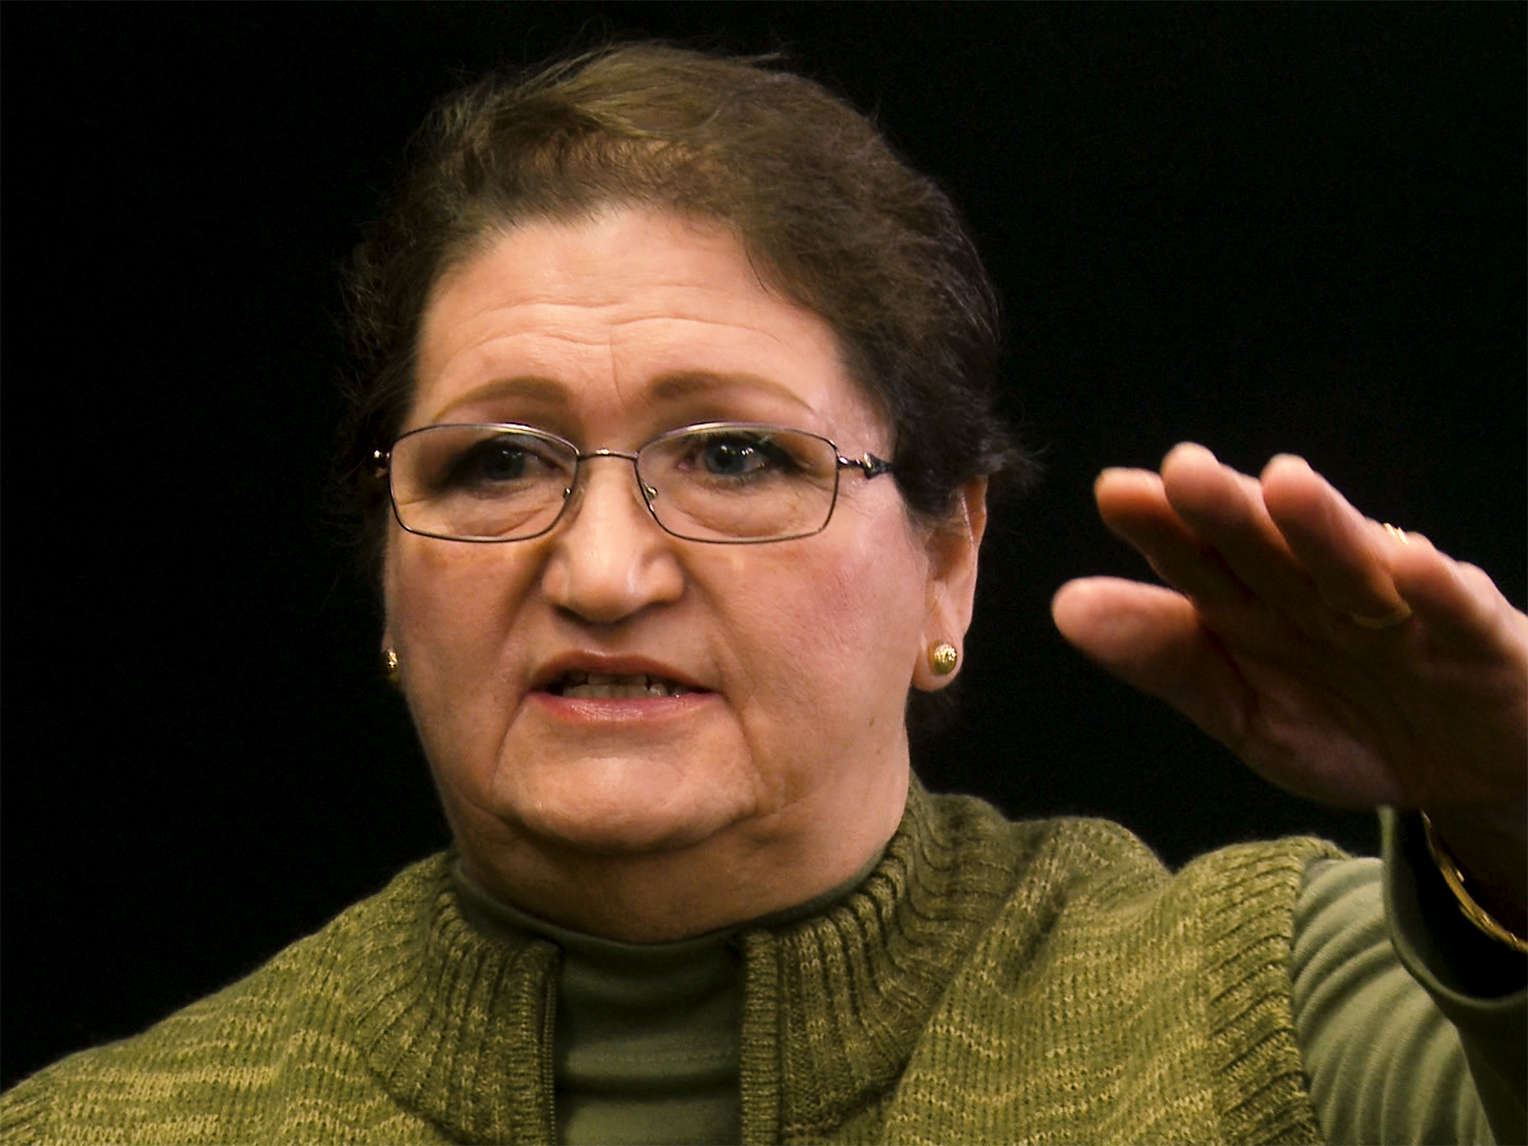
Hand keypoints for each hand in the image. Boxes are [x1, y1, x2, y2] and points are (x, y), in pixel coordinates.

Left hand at [1051, 443, 1527, 917]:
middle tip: (1184, 470)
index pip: (1197, 560)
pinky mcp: (1478, 638)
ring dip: (1323, 525)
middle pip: (1267, 545)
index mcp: (1255, 605)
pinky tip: (1406, 562)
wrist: (1471, 772)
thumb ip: (1166, 659)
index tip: (1117, 493)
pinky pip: (1455, 611)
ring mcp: (1401, 610)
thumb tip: (1065, 607)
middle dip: (1229, 508)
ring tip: (1286, 485)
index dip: (1160, 526)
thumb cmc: (1351, 725)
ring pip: (1355, 562)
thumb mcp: (1245, 712)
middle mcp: (1320, 590)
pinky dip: (1434, 589)